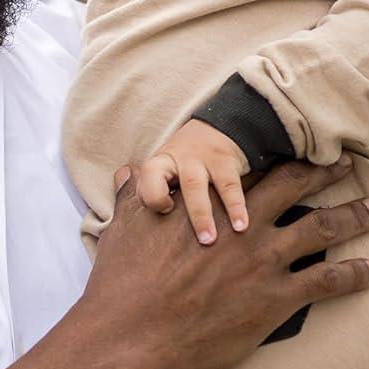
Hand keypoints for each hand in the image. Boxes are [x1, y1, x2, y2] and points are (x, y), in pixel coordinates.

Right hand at [77, 156, 368, 368]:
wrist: (132, 336)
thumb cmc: (121, 284)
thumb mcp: (121, 229)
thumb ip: (132, 195)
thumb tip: (127, 170)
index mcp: (209, 204)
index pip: (253, 169)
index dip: (279, 155)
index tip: (300, 147)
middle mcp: (243, 224)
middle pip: (296, 186)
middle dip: (326, 172)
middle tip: (349, 162)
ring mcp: (263, 260)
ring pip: (323, 228)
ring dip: (354, 217)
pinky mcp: (275, 299)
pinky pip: (327, 281)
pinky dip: (354, 275)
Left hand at [132, 119, 249, 244]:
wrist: (221, 127)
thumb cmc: (185, 161)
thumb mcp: (165, 168)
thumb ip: (149, 190)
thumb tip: (125, 223)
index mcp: (161, 162)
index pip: (148, 179)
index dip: (153, 196)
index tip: (167, 211)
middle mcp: (181, 159)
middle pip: (181, 185)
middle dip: (188, 214)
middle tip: (195, 241)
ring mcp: (204, 159)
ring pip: (202, 187)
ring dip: (207, 215)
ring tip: (212, 240)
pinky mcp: (226, 161)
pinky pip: (230, 187)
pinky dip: (237, 208)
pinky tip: (242, 226)